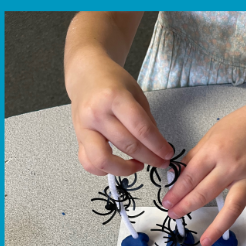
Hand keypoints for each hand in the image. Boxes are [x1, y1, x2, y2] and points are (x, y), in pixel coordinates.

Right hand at [66, 48, 172, 175]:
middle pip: (127, 145)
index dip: (157, 145)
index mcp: (114, 98)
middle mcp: (96, 114)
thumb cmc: (112, 82)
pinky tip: (117, 166)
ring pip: (103, 160)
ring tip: (138, 166)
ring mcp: (84, 128)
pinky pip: (88, 162)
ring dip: (124, 169)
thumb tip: (157, 146)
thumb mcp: (135, 92)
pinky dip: (103, 170)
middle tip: (161, 163)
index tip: (167, 154)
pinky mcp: (78, 138)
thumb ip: (146, 119)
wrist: (85, 75)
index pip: (140, 128)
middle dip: (149, 158)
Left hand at [160, 102, 245, 245]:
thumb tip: (178, 178)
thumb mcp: (210, 137)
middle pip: (206, 193)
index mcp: (215, 152)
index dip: (177, 192)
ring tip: (205, 241)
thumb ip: (195, 158)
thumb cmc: (238, 127)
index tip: (167, 202)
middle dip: (187, 206)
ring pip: (233, 207)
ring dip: (218, 226)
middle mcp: (232, 167)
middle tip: (175, 215)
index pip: (191, 177)